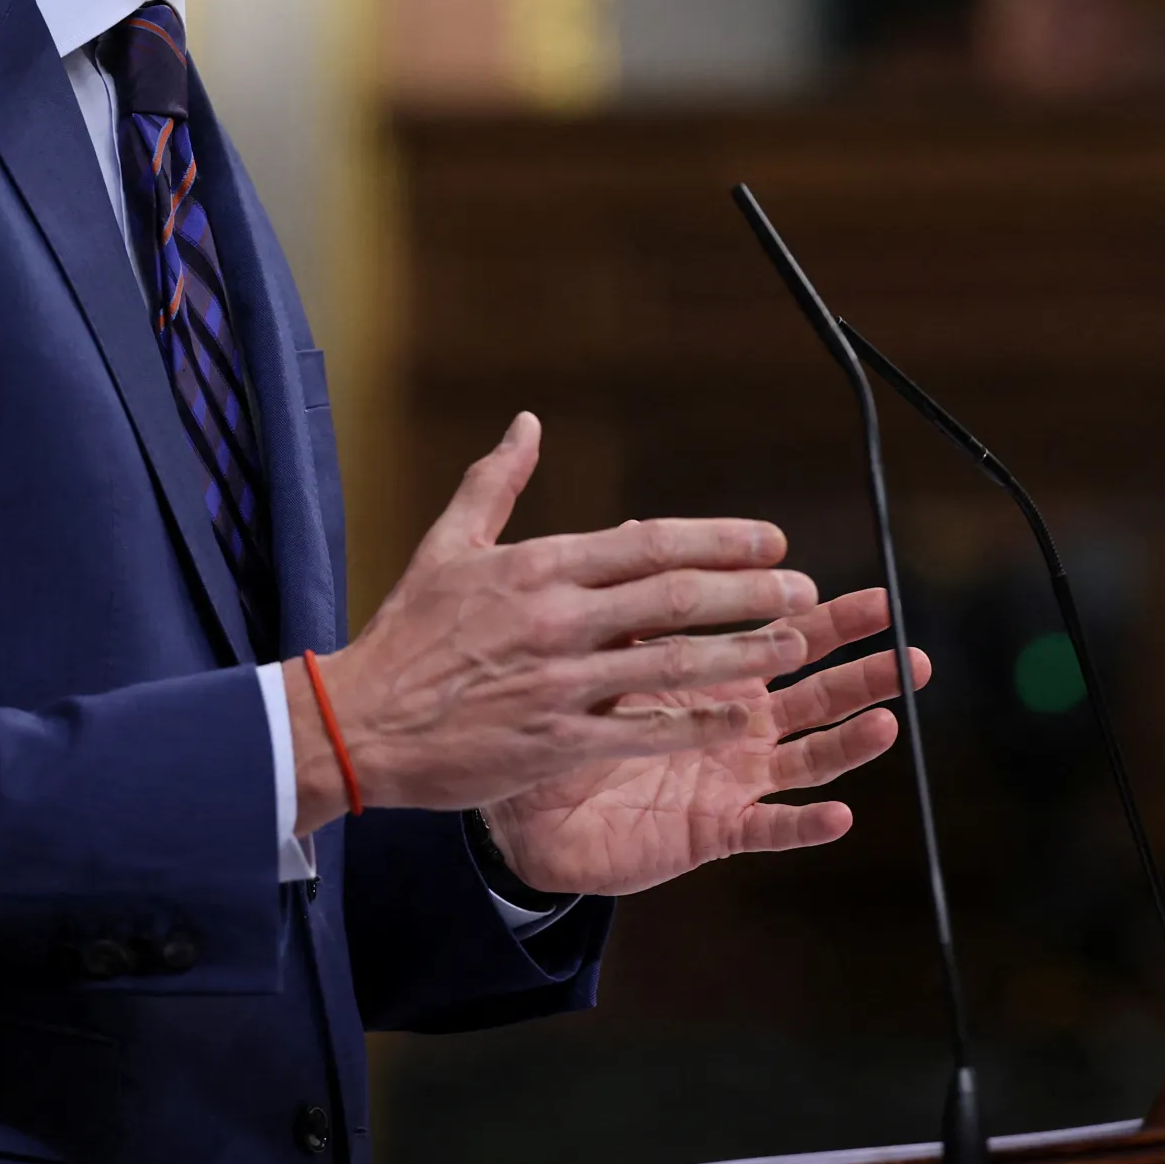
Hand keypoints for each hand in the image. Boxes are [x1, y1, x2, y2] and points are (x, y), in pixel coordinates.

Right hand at [283, 414, 818, 832]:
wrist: (361, 722)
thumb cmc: (405, 634)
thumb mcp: (445, 546)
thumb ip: (494, 482)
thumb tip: (527, 423)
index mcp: (536, 566)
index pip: (646, 543)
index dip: (717, 539)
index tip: (770, 538)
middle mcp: (556, 618)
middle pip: (674, 597)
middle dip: (750, 591)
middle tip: (804, 588)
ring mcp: (560, 682)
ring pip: (674, 663)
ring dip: (745, 651)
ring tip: (797, 644)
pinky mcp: (558, 740)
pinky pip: (646, 728)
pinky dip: (700, 721)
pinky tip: (744, 717)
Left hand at [479, 585, 928, 896]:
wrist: (529, 806)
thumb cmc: (567, 723)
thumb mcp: (600, 653)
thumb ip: (628, 598)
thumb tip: (633, 526)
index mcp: (717, 679)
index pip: (787, 642)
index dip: (832, 622)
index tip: (879, 598)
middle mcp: (737, 728)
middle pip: (816, 695)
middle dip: (864, 672)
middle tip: (910, 648)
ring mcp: (731, 780)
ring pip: (807, 758)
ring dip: (850, 742)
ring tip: (888, 719)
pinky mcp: (713, 829)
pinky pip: (767, 829)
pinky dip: (803, 824)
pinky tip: (838, 814)